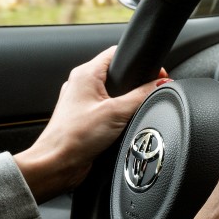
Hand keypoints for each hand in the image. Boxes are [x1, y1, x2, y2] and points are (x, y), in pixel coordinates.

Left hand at [15, 46, 167, 201]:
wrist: (57, 164)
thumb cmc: (73, 137)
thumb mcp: (116, 112)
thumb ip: (142, 96)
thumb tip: (161, 85)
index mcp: (85, 74)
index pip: (117, 53)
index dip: (140, 61)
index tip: (157, 75)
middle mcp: (81, 85)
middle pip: (118, 74)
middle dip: (136, 84)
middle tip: (148, 94)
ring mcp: (83, 102)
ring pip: (114, 94)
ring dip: (127, 102)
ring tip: (131, 113)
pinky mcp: (86, 119)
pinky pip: (109, 110)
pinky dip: (119, 116)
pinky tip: (122, 126)